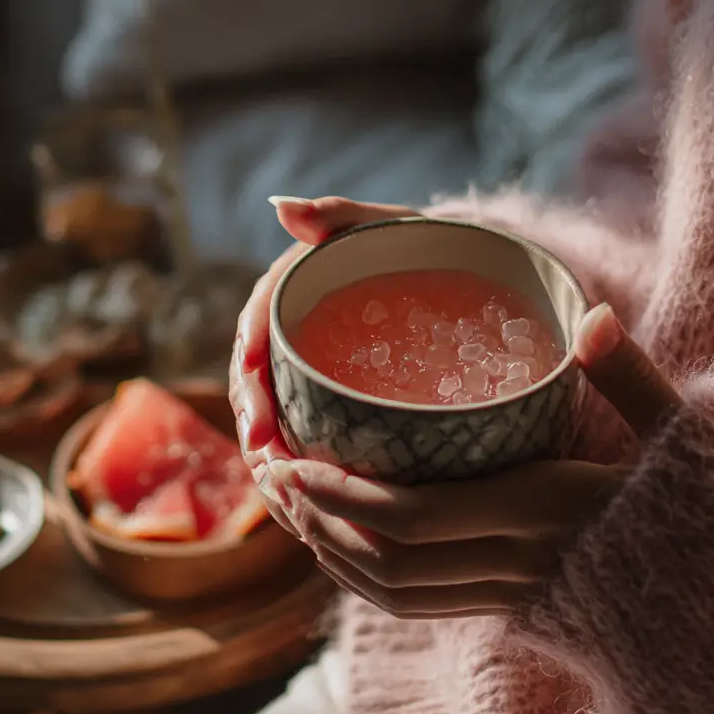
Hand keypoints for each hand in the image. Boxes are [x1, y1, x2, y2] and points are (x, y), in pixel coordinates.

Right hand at [229, 197, 417, 533]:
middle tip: (267, 459)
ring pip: (278, 419)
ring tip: (285, 493)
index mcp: (296, 292)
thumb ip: (342, 215)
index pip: (259, 326)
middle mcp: (297, 337)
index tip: (254, 396)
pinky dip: (306, 473)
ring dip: (275, 458)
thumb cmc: (425, 248)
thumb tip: (282, 208)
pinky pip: (309, 441)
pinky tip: (317, 504)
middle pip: (258, 384)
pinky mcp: (334, 406)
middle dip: (255, 424)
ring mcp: (313, 374)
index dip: (249, 363)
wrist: (465, 279)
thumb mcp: (390, 227)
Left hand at [266, 303, 682, 617]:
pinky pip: (415, 608)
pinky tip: (334, 545)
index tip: (291, 460)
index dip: (345, 494)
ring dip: (329, 554)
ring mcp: (505, 594)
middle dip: (318, 521)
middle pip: (389, 559)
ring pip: (393, 593)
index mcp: (540, 511)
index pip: (417, 516)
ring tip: (287, 509)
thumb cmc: (685, 499)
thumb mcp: (672, 431)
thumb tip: (596, 315)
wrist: (704, 586)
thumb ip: (630, 376)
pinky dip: (363, 580)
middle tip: (271, 476)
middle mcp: (514, 564)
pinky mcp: (502, 607)